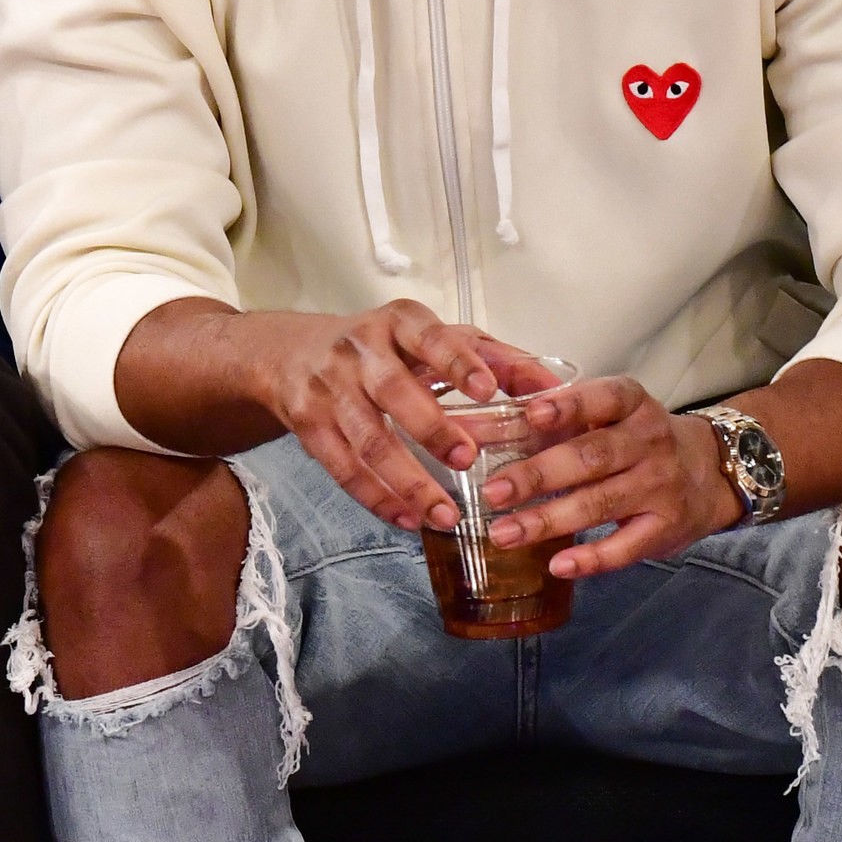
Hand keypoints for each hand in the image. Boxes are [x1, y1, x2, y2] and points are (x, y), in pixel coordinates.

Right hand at [251, 299, 565, 533]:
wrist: (288, 353)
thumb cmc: (381, 348)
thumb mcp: (433, 338)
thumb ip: (496, 358)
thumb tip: (554, 389)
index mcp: (399, 323)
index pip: (431, 338)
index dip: (459, 362)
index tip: (489, 389)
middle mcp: (359, 350)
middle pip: (394, 391)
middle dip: (431, 428)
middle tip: (467, 459)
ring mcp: (328, 387)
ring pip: (368, 440)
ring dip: (407, 481)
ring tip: (445, 515)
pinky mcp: (307, 423)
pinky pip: (342, 468)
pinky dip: (376, 498)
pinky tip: (407, 519)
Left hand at [466, 373, 744, 579]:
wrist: (712, 471)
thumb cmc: (637, 440)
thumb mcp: (611, 415)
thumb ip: (558, 418)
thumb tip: (482, 426)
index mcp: (632, 405)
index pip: (604, 398)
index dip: (569, 405)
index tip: (533, 414)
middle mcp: (650, 442)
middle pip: (591, 457)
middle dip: (537, 475)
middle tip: (493, 491)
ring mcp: (661, 487)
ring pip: (600, 503)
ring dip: (547, 520)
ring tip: (503, 533)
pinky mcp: (666, 527)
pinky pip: (626, 546)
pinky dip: (591, 558)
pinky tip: (557, 565)